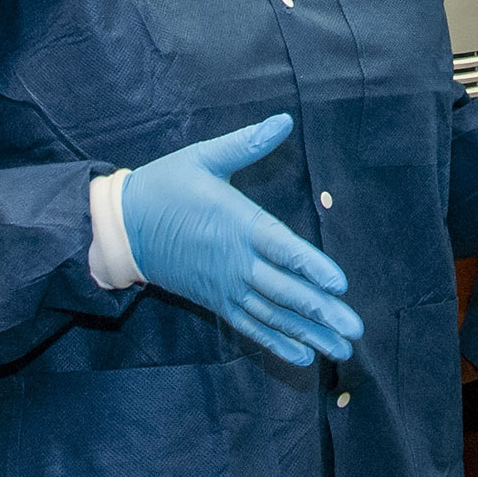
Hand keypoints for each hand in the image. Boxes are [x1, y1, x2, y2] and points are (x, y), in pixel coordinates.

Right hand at [122, 115, 363, 363]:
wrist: (123, 226)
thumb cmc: (166, 186)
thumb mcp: (203, 157)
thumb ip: (247, 143)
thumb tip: (284, 119)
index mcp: (237, 224)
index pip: (281, 248)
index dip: (310, 266)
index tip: (340, 284)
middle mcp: (235, 261)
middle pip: (284, 290)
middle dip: (321, 311)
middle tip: (354, 329)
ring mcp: (226, 286)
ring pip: (273, 315)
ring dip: (308, 333)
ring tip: (340, 349)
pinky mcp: (216, 300)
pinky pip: (250, 327)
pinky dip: (276, 343)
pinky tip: (303, 357)